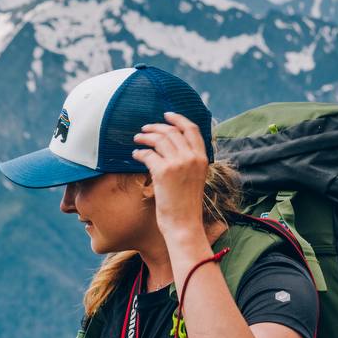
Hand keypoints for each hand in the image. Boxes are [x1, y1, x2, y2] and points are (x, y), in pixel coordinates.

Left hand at [132, 112, 208, 237]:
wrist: (184, 223)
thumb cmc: (186, 205)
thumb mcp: (195, 178)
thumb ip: (188, 161)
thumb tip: (173, 147)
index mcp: (203, 158)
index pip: (192, 129)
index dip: (178, 119)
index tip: (166, 114)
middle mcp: (192, 157)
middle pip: (172, 131)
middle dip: (156, 127)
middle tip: (144, 129)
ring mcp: (178, 163)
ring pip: (159, 139)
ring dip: (145, 137)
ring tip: (137, 140)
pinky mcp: (163, 172)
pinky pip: (147, 154)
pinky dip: (139, 152)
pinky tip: (135, 155)